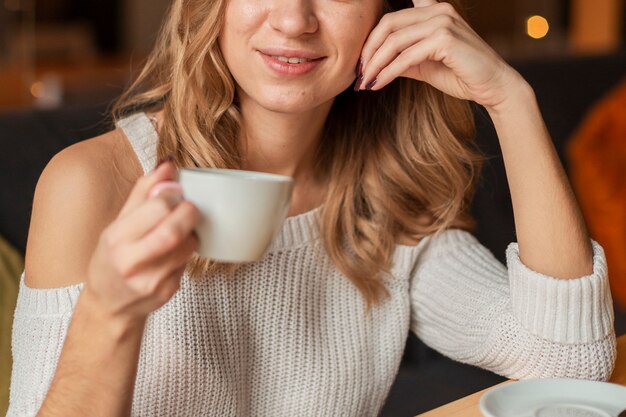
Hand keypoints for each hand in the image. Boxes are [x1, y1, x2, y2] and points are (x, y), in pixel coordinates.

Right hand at [83, 161, 200, 323]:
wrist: (110, 305)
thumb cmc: (113, 258)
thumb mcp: (118, 224)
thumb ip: (143, 193)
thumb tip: (168, 164)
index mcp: (116, 239)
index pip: (156, 208)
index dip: (173, 195)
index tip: (176, 192)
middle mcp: (131, 262)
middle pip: (173, 231)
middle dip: (189, 213)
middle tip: (191, 207)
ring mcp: (151, 281)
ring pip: (187, 246)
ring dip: (191, 232)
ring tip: (182, 229)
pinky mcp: (168, 292)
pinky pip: (187, 263)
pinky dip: (187, 251)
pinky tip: (175, 251)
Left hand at [358, 0, 526, 110]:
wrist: (492, 87)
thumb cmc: (460, 75)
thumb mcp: (424, 65)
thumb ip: (402, 58)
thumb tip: (374, 64)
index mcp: (433, 10)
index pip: (392, 18)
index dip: (372, 38)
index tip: (361, 62)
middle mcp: (438, 9)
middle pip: (388, 25)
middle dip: (368, 52)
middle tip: (359, 74)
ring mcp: (442, 21)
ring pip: (394, 41)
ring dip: (375, 64)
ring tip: (365, 83)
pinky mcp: (444, 38)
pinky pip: (406, 56)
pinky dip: (388, 72)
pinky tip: (378, 84)